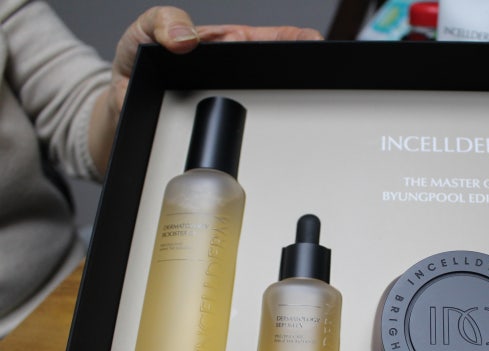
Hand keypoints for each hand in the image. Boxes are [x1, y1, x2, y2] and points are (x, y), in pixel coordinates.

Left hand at [89, 6, 322, 173]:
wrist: (120, 102)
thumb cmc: (136, 60)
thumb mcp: (146, 27)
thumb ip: (163, 20)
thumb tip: (184, 37)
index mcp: (230, 43)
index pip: (276, 40)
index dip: (299, 40)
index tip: (312, 44)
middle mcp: (237, 75)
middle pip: (281, 76)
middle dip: (298, 77)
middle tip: (307, 79)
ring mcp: (231, 104)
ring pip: (269, 107)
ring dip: (279, 107)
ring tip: (289, 105)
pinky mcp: (218, 130)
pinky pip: (244, 134)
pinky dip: (254, 136)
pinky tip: (259, 133)